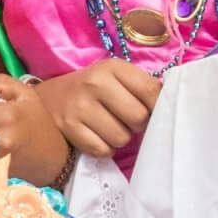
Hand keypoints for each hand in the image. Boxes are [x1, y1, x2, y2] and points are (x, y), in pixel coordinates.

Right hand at [30, 60, 160, 159]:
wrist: (46, 100)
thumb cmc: (91, 90)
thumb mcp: (114, 78)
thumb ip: (141, 87)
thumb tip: (171, 104)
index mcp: (112, 67)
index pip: (152, 91)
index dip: (156, 107)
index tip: (149, 111)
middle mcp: (95, 83)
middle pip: (138, 118)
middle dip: (136, 125)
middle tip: (124, 120)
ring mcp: (80, 107)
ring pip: (121, 138)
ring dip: (119, 138)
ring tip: (107, 128)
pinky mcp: (69, 129)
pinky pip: (102, 150)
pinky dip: (103, 149)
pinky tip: (96, 137)